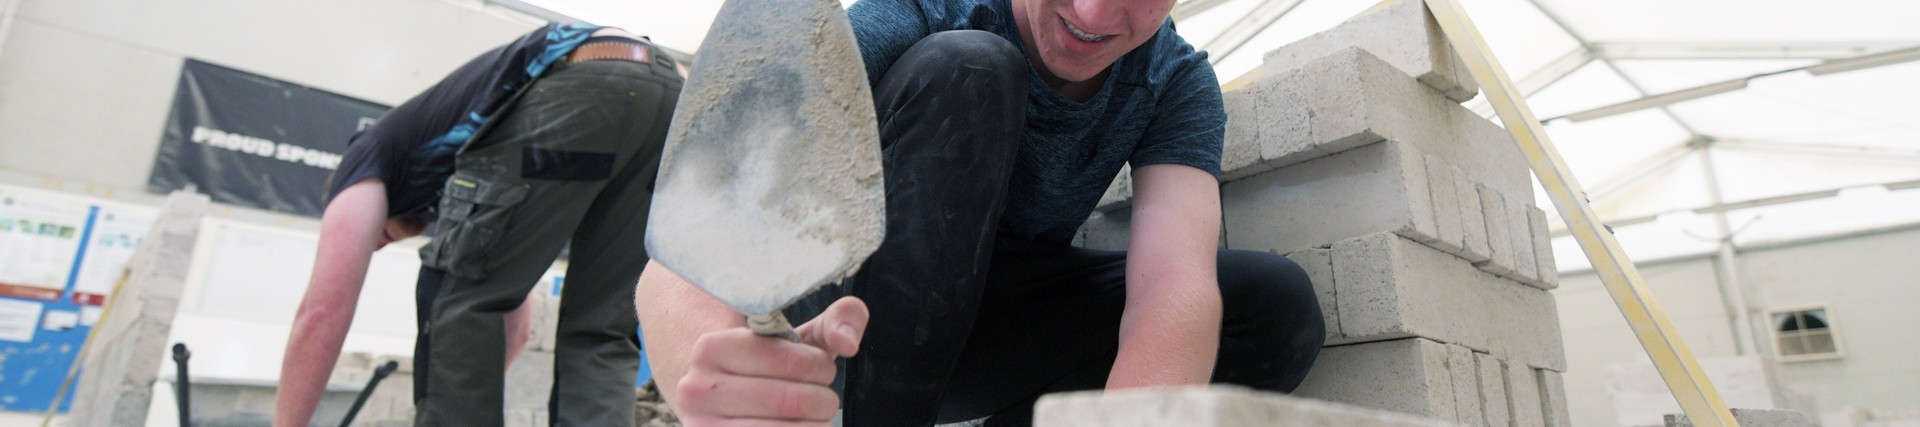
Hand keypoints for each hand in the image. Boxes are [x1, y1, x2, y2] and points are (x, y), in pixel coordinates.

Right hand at [673, 297, 867, 425]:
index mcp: (712, 348)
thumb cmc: (763, 370)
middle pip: (794, 401)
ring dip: (817, 426)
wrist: (716, 405)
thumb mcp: (793, 340)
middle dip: (824, 400)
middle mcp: (697, 389)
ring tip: (814, 418)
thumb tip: (848, 342)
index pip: (792, 361)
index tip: (821, 369)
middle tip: (822, 398)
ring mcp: (702, 426)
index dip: (821, 367)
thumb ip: (832, 323)